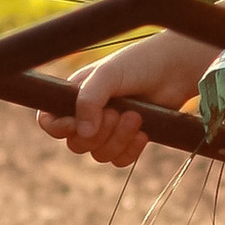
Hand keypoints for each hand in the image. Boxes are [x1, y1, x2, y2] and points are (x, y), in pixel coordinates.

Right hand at [35, 29, 207, 170]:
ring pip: (99, 155)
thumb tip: (81, 132)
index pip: (49, 121)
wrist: (175, 69)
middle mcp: (88, 114)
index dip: (58, 128)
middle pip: (76, 144)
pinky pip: (119, 160)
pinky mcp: (128, 139)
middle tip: (119, 112)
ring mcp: (109, 129)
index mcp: (74, 95)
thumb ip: (89, 100)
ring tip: (136, 116)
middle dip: (100, 133)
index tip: (77, 123)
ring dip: (118, 139)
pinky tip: (144, 133)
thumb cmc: (139, 64)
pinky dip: (131, 150)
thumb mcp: (108, 75)